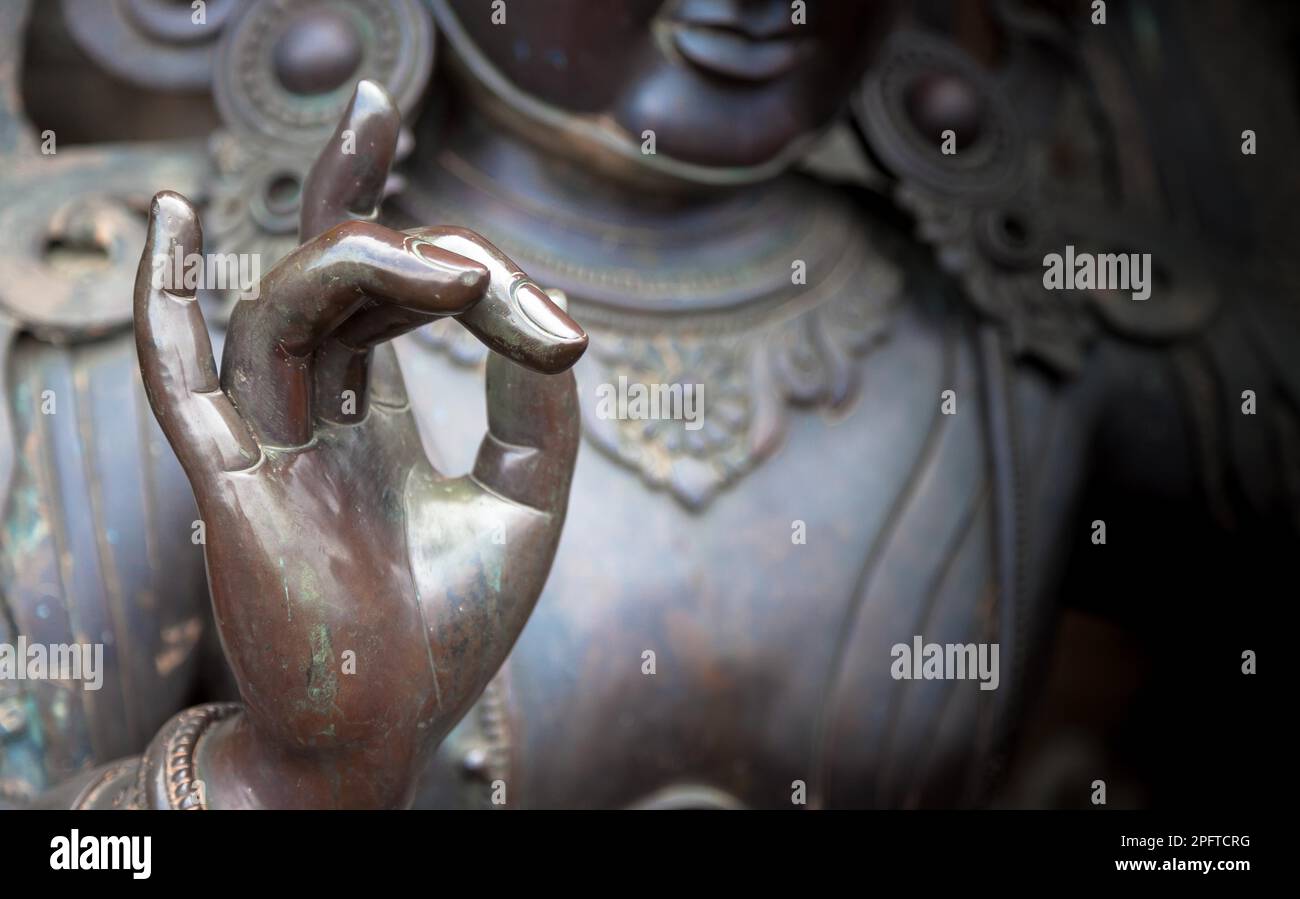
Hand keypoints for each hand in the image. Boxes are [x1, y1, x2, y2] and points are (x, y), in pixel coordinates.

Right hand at [133, 81, 585, 807]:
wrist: (385, 733)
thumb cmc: (446, 632)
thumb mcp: (525, 499)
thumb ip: (536, 404)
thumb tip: (541, 314)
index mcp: (366, 425)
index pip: (379, 304)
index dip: (440, 257)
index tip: (537, 304)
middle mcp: (308, 420)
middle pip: (324, 279)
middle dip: (376, 213)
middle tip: (420, 162)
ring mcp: (266, 445)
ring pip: (283, 310)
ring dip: (358, 262)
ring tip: (444, 263)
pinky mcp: (232, 484)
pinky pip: (180, 377)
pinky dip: (168, 299)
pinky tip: (182, 217)